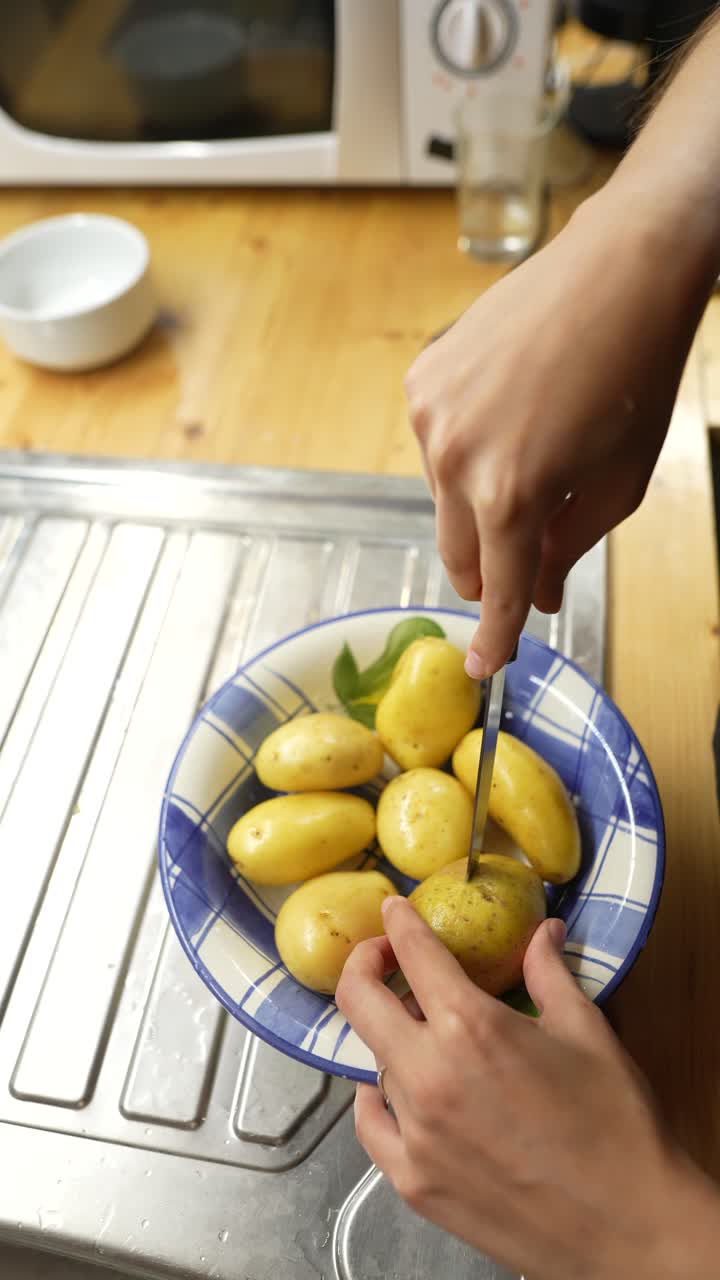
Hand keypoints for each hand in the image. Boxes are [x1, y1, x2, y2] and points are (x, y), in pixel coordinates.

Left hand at [336, 898, 719, 1279]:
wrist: (630, 1226)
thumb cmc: (616, 1125)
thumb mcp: (587, 1032)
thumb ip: (550, 973)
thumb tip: (544, 932)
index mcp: (472, 1026)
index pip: (413, 953)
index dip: (398, 923)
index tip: (394, 911)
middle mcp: (429, 1074)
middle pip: (360, 1000)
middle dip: (365, 965)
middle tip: (383, 957)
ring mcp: (414, 1133)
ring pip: (377, 1062)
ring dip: (395, 1040)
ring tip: (425, 1037)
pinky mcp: (413, 1182)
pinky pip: (372, 1126)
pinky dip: (377, 1100)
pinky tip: (393, 1092)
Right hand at [405, 189, 715, 676]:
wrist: (618, 272)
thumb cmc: (634, 375)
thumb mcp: (618, 483)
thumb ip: (568, 550)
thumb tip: (540, 596)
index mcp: (511, 494)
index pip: (498, 591)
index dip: (495, 636)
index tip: (486, 667)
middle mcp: (456, 460)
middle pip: (459, 556)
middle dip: (492, 570)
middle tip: (527, 557)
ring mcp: (431, 416)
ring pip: (444, 502)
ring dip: (479, 505)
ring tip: (531, 456)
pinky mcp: (422, 381)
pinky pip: (435, 448)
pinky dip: (466, 453)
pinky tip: (508, 417)